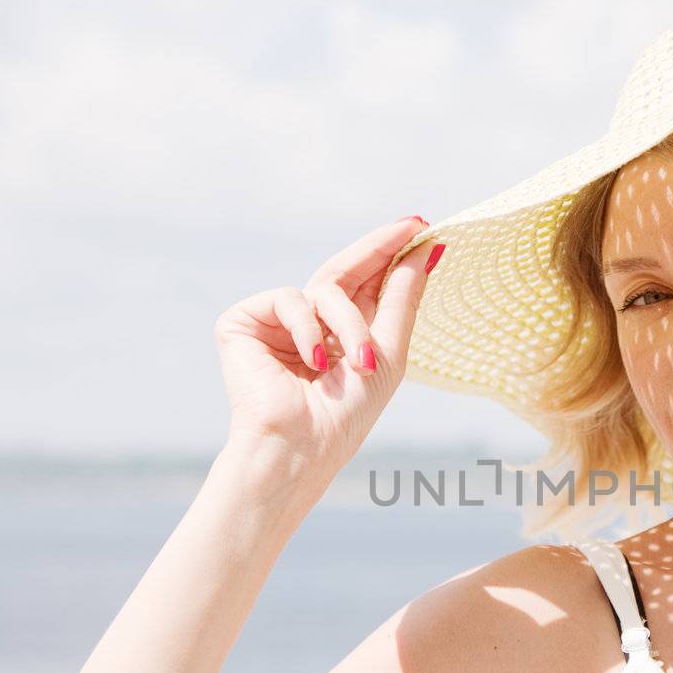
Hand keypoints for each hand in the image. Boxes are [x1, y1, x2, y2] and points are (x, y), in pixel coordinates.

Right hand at [213, 216, 443, 475]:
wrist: (302, 446)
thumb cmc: (346, 413)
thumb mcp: (388, 351)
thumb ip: (402, 298)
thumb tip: (428, 249)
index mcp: (341, 335)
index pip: (365, 285)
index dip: (391, 255)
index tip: (421, 226)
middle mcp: (309, 325)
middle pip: (343, 270)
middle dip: (378, 248)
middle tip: (410, 226)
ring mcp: (275, 323)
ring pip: (325, 289)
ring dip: (350, 324)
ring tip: (360, 362)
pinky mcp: (244, 323)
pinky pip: (289, 299)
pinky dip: (308, 328)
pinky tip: (314, 361)